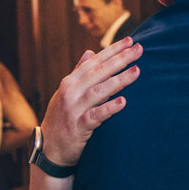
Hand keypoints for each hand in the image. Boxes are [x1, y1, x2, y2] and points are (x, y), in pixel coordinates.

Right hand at [40, 38, 142, 166]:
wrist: (48, 148)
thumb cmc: (61, 118)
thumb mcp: (66, 92)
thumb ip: (80, 72)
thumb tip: (91, 52)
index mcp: (70, 81)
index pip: (95, 61)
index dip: (113, 50)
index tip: (131, 41)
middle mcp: (71, 91)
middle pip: (99, 72)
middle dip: (121, 59)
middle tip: (139, 49)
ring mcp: (74, 109)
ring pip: (99, 91)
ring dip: (119, 80)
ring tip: (136, 72)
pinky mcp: (78, 126)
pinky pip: (96, 116)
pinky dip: (109, 108)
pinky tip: (123, 102)